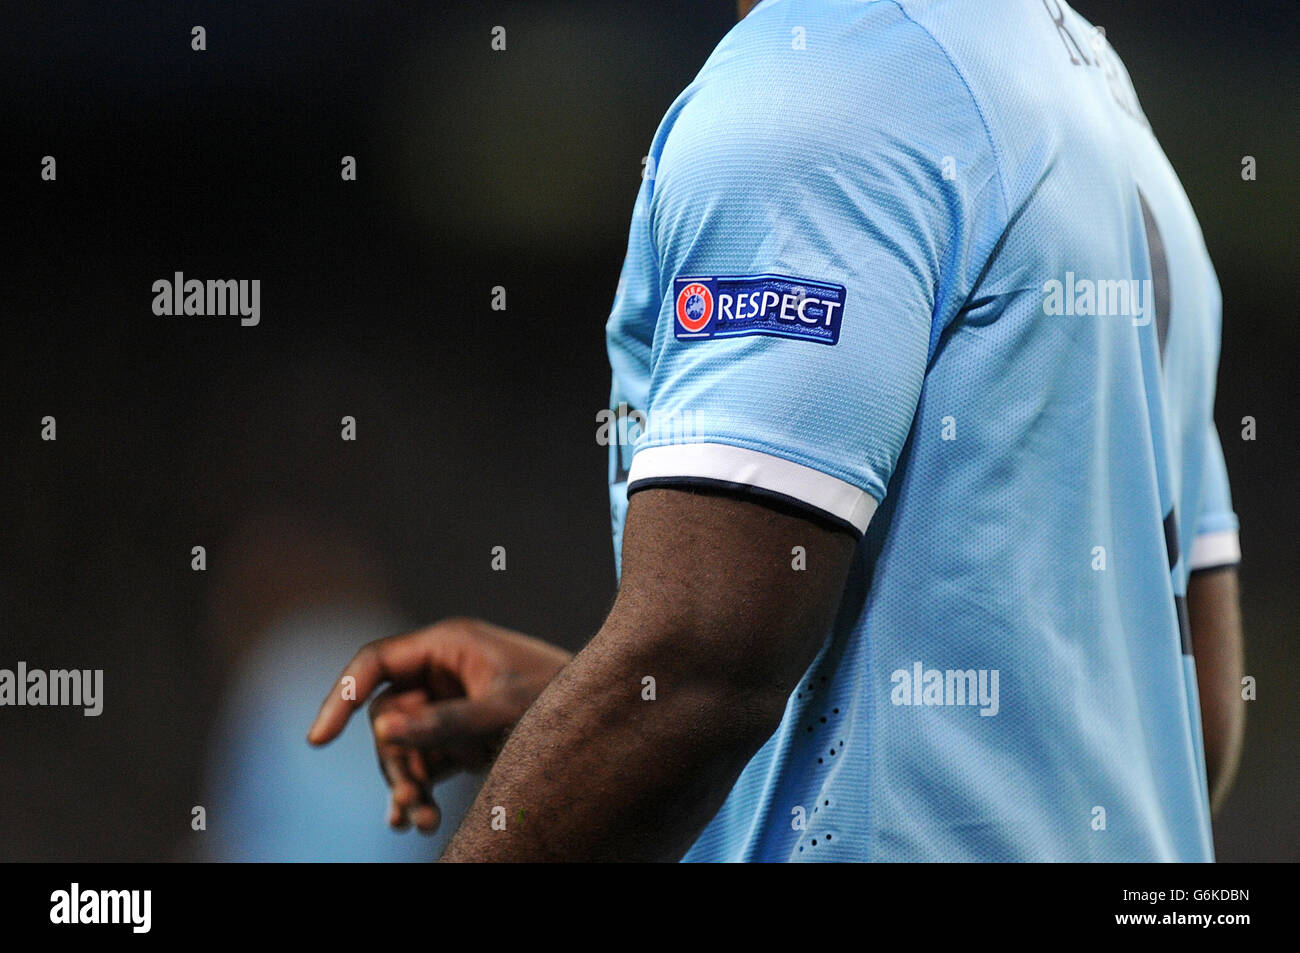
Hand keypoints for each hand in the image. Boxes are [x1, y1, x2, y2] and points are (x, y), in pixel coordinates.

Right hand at [307, 617, 571, 832]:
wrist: (607, 714)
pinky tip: (411, 820)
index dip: (341, 696)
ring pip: (402, 745)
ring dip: (407, 783)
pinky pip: (423, 761)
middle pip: (385, 715)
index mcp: (446, 644)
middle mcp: (441, 671)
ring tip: (421, 821)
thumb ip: (447, 721)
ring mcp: (448, 703)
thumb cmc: (559, 693)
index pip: (375, 664)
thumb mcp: (503, 708)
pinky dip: (418, 788)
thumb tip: (384, 730)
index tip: (318, 740)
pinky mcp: (459, 734)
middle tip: (409, 801)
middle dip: (394, 761)